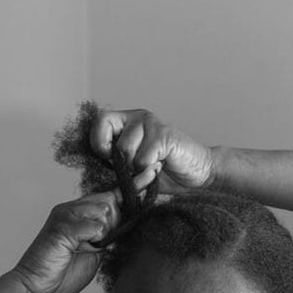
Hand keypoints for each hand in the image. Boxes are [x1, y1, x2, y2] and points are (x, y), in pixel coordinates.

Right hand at [11, 188, 151, 292]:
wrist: (37, 289)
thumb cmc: (63, 273)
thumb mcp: (96, 251)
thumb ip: (109, 235)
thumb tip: (128, 222)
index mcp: (81, 213)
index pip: (111, 195)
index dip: (132, 186)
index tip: (152, 174)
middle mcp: (72, 209)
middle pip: (110, 201)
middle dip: (113, 223)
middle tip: (97, 244)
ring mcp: (65, 215)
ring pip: (103, 210)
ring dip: (101, 233)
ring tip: (84, 248)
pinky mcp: (61, 226)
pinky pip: (92, 225)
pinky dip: (92, 238)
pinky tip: (81, 248)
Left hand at [90, 109, 216, 193]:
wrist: (198, 175)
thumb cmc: (165, 172)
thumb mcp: (133, 167)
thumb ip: (116, 162)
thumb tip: (95, 168)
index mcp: (127, 121)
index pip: (99, 123)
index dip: (100, 144)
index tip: (111, 160)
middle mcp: (138, 117)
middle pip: (110, 138)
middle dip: (119, 160)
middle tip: (135, 166)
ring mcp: (152, 123)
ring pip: (125, 150)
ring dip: (136, 168)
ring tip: (152, 167)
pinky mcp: (164, 135)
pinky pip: (143, 159)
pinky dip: (149, 172)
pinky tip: (162, 166)